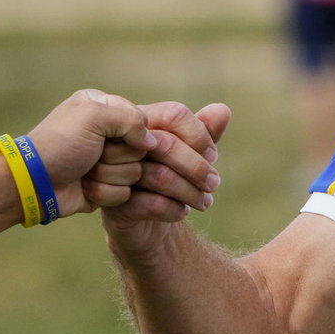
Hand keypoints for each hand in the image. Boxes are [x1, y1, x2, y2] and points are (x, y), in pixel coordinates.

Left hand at [25, 91, 222, 217]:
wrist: (31, 183)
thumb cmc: (56, 144)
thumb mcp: (91, 117)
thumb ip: (128, 119)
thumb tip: (152, 139)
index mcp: (118, 110)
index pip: (171, 116)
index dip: (193, 134)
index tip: (209, 152)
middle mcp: (122, 134)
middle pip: (167, 151)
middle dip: (183, 167)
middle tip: (212, 184)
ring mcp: (119, 163)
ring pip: (148, 176)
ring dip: (125, 180)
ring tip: (117, 183)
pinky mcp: (113, 189)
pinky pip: (136, 198)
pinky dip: (123, 200)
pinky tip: (110, 199)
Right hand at [98, 102, 230, 250]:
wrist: (143, 223)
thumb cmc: (168, 178)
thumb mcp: (190, 154)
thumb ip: (204, 132)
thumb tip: (223, 110)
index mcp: (140, 123)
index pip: (173, 114)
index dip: (199, 134)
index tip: (212, 154)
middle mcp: (120, 143)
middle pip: (166, 144)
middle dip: (197, 167)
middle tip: (214, 184)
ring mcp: (111, 174)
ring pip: (160, 176)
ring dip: (190, 192)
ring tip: (204, 201)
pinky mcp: (112, 206)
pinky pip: (152, 204)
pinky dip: (174, 209)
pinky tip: (181, 212)